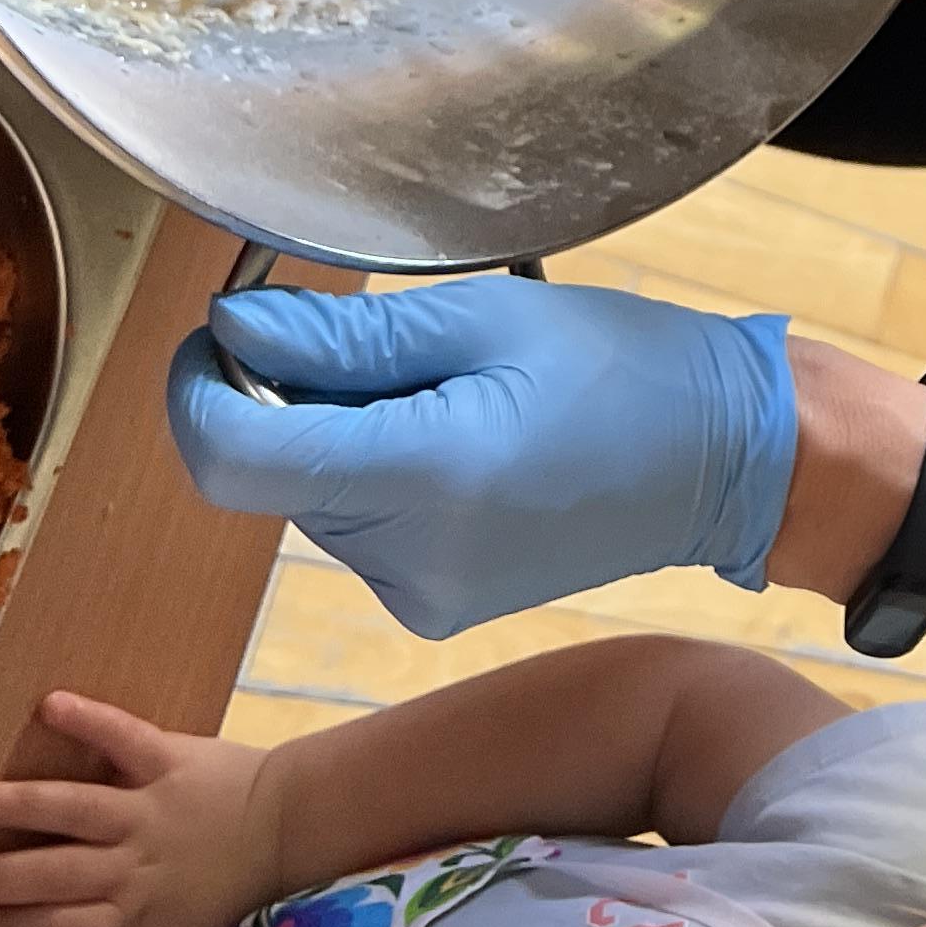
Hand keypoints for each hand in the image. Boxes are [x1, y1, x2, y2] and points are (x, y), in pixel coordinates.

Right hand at [0, 691, 280, 926]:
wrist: (280, 828)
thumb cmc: (212, 897)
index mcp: (128, 915)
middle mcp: (132, 863)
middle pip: (53, 875)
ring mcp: (149, 807)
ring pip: (77, 808)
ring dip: (21, 804)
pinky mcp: (169, 756)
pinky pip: (127, 737)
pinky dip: (91, 720)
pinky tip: (48, 705)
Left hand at [164, 278, 795, 638]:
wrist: (725, 461)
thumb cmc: (624, 369)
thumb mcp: (484, 319)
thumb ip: (345, 334)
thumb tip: (235, 331)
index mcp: (423, 475)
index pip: (232, 457)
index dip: (199, 390)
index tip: (224, 332)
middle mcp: (408, 557)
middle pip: (272, 473)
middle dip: (293, 398)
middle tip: (392, 343)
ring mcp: (420, 595)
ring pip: (313, 498)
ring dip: (340, 436)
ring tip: (453, 392)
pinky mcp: (434, 607)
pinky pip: (360, 530)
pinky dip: (380, 477)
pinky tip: (465, 443)